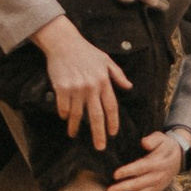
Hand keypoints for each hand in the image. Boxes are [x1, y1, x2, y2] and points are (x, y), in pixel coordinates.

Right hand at [36, 15, 132, 145]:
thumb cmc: (86, 51)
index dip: (112, 122)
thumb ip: (117, 75)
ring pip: (77, 114)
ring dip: (75, 127)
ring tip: (73, 134)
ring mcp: (76, 88)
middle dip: (98, 134)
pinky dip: (64, 114)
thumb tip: (128, 86)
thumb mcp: (106, 60)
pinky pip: (63, 107)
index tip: (112, 134)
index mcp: (104, 81)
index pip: (111, 107)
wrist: (63, 42)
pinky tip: (64, 117)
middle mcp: (91, 87)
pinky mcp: (62, 88)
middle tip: (99, 147)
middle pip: (96, 116)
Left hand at [107, 129, 187, 190]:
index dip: (128, 171)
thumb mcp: (161, 138)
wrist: (179, 158)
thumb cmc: (165, 146)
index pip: (140, 168)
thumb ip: (153, 139)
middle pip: (138, 184)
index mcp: (156, 163)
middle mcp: (157, 177)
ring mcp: (157, 186)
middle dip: (123, 188)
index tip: (115, 174)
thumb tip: (144, 142)